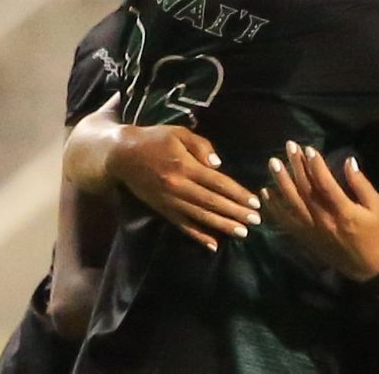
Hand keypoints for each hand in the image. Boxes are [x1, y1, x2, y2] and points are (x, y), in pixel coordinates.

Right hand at [106, 124, 259, 251]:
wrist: (121, 155)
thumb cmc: (154, 139)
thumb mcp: (178, 133)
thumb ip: (201, 146)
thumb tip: (218, 164)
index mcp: (185, 166)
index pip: (218, 183)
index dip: (238, 194)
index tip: (255, 202)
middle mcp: (179, 187)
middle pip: (212, 202)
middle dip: (236, 213)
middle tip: (256, 222)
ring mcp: (170, 201)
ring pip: (200, 217)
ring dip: (222, 226)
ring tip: (242, 233)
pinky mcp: (162, 210)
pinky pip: (183, 226)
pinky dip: (198, 236)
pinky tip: (213, 245)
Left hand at [261, 141, 378, 281]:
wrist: (367, 267)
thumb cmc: (375, 233)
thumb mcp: (377, 207)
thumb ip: (361, 184)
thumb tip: (348, 161)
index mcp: (344, 212)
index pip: (326, 185)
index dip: (316, 166)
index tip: (308, 149)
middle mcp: (324, 221)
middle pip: (305, 190)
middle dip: (296, 167)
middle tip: (288, 147)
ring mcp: (311, 230)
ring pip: (291, 204)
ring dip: (281, 183)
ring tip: (273, 164)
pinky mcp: (304, 238)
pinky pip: (285, 221)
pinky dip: (274, 207)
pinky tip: (266, 192)